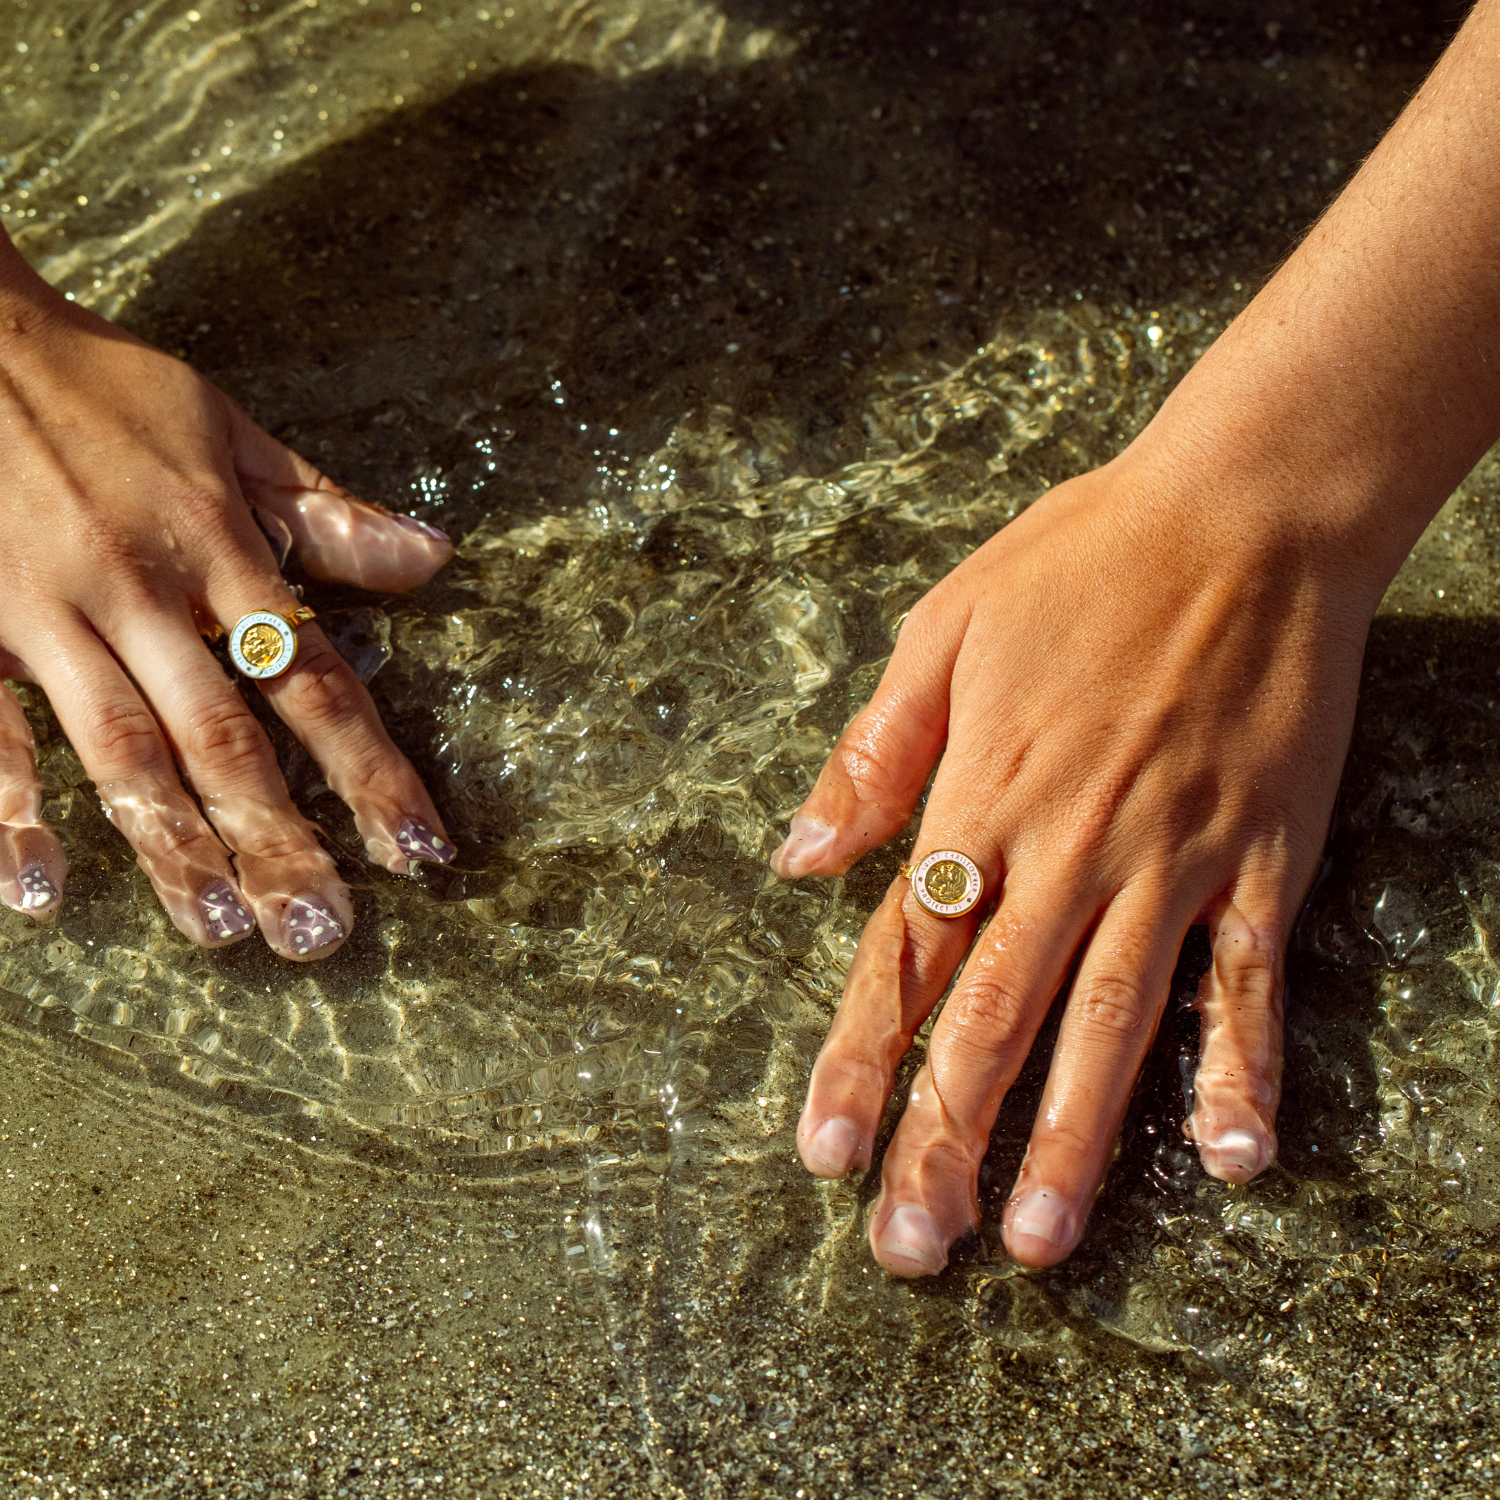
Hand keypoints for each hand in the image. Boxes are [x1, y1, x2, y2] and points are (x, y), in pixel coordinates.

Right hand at [0, 238, 455, 958]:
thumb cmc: (106, 391)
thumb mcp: (233, 435)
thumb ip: (328, 512)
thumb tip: (435, 556)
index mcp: (220, 550)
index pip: (315, 680)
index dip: (371, 771)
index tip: (419, 852)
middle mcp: (144, 592)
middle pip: (226, 737)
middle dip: (280, 839)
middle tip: (322, 934)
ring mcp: (47, 614)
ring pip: (122, 749)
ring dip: (172, 845)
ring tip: (221, 930)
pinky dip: (8, 808)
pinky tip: (35, 889)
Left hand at [772, 451, 1379, 1269]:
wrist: (1242, 510)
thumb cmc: (1080, 558)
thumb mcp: (943, 628)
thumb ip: (872, 753)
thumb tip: (799, 857)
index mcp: (979, 795)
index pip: (904, 954)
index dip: (859, 1058)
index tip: (821, 1154)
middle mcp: (1066, 846)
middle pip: (993, 1014)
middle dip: (947, 1136)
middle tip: (915, 1247)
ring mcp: (1170, 857)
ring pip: (1109, 1020)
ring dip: (1072, 1135)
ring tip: (1037, 1240)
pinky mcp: (1261, 854)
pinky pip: (1248, 978)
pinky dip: (1238, 1065)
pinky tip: (1227, 1157)